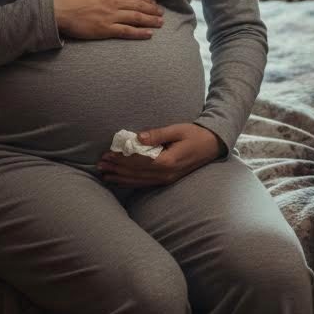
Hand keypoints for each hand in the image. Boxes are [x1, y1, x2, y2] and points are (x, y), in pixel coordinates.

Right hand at [53, 0, 162, 39]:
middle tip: (161, 13)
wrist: (59, 9)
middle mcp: (113, 1)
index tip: (153, 2)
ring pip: (136, 18)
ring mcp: (111, 15)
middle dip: (152, 9)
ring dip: (151, 20)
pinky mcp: (106, 29)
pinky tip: (149, 34)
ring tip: (160, 23)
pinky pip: (127, 31)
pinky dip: (140, 32)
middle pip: (138, 5)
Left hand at [98, 123, 223, 186]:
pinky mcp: (166, 180)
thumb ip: (158, 134)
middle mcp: (165, 174)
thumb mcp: (178, 130)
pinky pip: (144, 183)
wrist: (212, 145)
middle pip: (136, 174)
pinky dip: (130, 182)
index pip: (139, 162)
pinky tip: (120, 181)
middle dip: (117, 169)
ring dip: (120, 178)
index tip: (108, 154)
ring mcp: (166, 179)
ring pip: (138, 181)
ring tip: (105, 174)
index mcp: (168, 162)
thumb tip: (138, 137)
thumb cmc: (195, 134)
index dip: (122, 159)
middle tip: (100, 164)